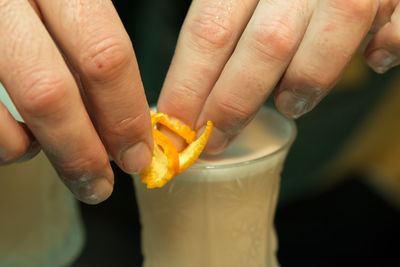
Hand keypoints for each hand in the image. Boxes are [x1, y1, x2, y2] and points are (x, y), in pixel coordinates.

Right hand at [0, 0, 152, 203]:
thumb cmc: (30, 6)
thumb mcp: (63, 6)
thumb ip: (88, 48)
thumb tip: (122, 119)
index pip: (106, 55)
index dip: (126, 114)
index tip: (137, 152)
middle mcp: (6, 1)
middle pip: (51, 92)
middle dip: (83, 151)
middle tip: (100, 182)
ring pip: (6, 115)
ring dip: (38, 149)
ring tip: (47, 149)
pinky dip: (4, 142)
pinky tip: (15, 134)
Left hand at [158, 0, 395, 153]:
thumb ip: (223, 25)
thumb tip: (192, 92)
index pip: (209, 31)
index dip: (189, 85)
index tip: (175, 127)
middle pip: (264, 46)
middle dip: (234, 104)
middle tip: (213, 140)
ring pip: (329, 40)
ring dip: (306, 84)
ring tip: (290, 105)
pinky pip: (393, 33)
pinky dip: (383, 51)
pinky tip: (371, 60)